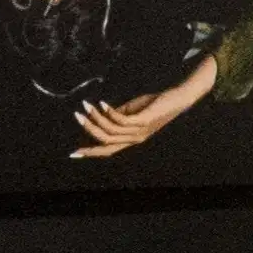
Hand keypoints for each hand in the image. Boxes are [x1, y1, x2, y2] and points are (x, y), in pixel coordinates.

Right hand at [69, 56, 218, 159]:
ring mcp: (140, 131)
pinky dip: (109, 112)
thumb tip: (101, 113)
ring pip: (111, 131)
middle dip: (89, 131)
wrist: (178, 99)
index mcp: (131, 139)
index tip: (73, 153)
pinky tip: (101, 103)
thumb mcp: (133, 110)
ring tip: (86, 106)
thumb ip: (118, 114)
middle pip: (106, 142)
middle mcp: (135, 139)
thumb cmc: (155, 104)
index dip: (91, 152)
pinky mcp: (144, 120)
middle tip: (76, 116)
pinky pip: (122, 120)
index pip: (107, 151)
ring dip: (96, 118)